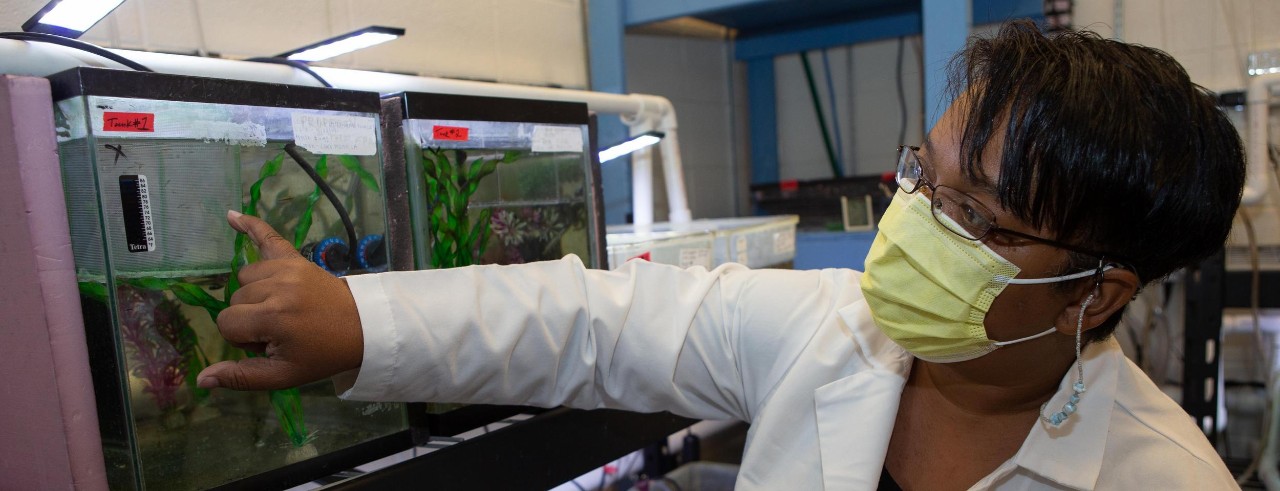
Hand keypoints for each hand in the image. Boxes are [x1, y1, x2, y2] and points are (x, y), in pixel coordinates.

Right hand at [196, 210, 364, 390]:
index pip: (226, 323)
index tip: (269, 344)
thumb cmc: (322, 354)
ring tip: (282, 308)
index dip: (242, 338)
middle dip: (250, 318)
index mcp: (273, 317)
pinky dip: (250, 226)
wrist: (362, 328)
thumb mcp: (283, 375)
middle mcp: (277, 286)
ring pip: (244, 278)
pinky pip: (267, 236)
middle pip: (235, 299)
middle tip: (282, 330)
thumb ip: (241, 378)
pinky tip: (231, 217)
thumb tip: (201, 380)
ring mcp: (287, 268)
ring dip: (255, 294)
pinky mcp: (296, 257)